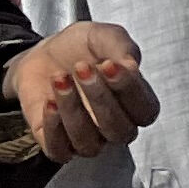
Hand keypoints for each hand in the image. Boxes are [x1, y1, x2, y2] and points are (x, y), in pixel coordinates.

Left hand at [4, 21, 153, 160]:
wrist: (43, 54)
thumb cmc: (81, 48)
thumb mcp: (103, 36)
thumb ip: (121, 46)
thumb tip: (131, 65)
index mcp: (135, 104)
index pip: (145, 111)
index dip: (130, 91)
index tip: (110, 65)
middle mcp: (115, 126)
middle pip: (118, 129)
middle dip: (100, 98)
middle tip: (82, 68)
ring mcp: (87, 138)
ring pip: (89, 143)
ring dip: (73, 109)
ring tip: (60, 78)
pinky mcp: (57, 143)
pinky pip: (60, 151)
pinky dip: (54, 128)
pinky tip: (49, 102)